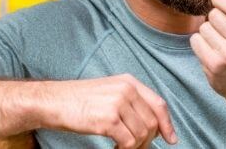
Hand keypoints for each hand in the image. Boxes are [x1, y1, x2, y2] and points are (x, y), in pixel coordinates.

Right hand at [41, 74, 177, 148]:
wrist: (54, 101)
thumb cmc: (79, 100)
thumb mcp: (110, 92)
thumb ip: (131, 103)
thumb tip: (153, 126)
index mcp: (129, 82)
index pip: (158, 104)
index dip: (167, 123)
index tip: (171, 139)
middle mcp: (127, 89)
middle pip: (152, 122)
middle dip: (148, 140)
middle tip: (135, 147)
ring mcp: (118, 103)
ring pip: (142, 134)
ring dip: (135, 147)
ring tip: (122, 147)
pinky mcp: (108, 119)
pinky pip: (129, 142)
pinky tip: (115, 148)